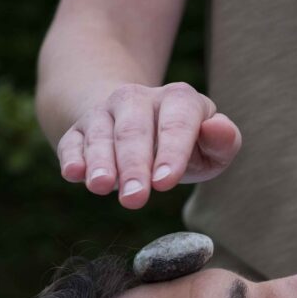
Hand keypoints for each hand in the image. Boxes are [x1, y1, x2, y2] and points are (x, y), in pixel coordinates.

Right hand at [56, 82, 242, 208]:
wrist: (138, 125)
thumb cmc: (185, 146)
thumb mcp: (211, 147)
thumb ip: (223, 142)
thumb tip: (218, 127)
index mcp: (179, 100)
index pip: (177, 124)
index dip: (171, 152)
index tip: (165, 183)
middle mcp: (138, 98)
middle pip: (135, 130)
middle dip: (134, 165)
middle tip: (134, 199)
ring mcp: (105, 112)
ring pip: (101, 134)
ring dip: (101, 161)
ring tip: (101, 186)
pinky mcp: (79, 129)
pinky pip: (73, 141)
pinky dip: (73, 157)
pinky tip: (74, 173)